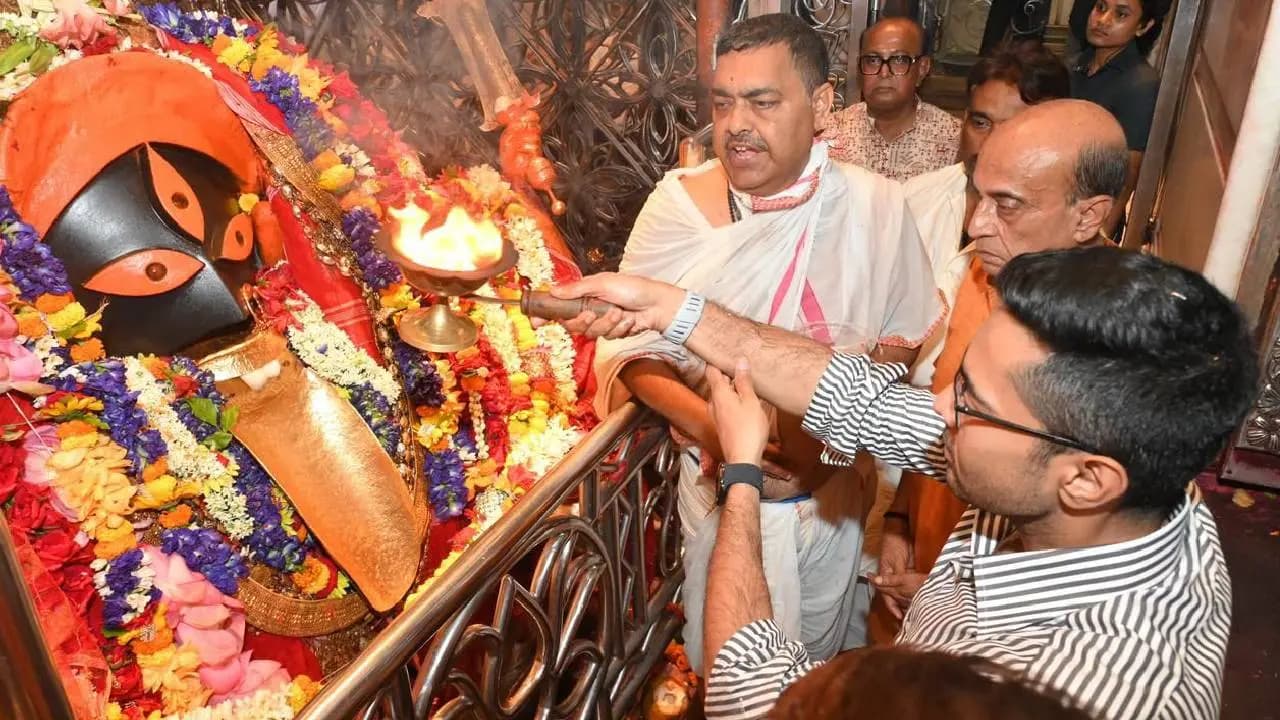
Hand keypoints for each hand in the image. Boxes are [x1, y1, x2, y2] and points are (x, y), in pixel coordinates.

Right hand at [550, 272, 684, 338]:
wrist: (657, 304)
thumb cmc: (632, 288)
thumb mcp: (603, 283)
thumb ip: (577, 289)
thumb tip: (553, 290)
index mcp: (584, 294)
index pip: (559, 306)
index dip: (546, 315)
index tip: (535, 322)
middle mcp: (590, 309)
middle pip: (573, 325)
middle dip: (583, 321)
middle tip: (592, 313)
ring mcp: (602, 322)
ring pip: (592, 333)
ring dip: (607, 323)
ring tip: (619, 312)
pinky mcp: (614, 333)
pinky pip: (609, 337)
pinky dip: (619, 328)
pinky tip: (629, 320)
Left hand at [706, 360, 768, 465]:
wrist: (743, 458)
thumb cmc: (748, 430)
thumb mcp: (751, 401)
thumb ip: (744, 381)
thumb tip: (740, 361)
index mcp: (718, 394)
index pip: (711, 370)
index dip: (716, 361)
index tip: (725, 354)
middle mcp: (713, 403)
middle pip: (716, 383)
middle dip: (727, 374)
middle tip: (741, 366)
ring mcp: (716, 415)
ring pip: (721, 395)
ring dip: (731, 388)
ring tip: (746, 382)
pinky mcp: (721, 425)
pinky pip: (724, 406)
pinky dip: (732, 400)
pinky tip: (744, 402)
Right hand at [873, 519, 924, 618]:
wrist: (899, 530)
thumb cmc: (895, 544)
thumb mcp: (896, 560)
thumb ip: (896, 576)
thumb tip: (896, 590)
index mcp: (886, 575)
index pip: (888, 595)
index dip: (893, 607)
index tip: (899, 617)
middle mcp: (893, 577)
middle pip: (896, 595)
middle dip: (902, 607)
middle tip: (912, 619)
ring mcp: (901, 574)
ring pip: (904, 591)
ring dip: (909, 600)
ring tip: (918, 611)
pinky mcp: (908, 570)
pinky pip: (911, 584)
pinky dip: (915, 591)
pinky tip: (922, 597)